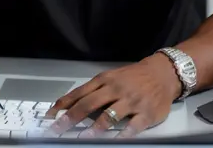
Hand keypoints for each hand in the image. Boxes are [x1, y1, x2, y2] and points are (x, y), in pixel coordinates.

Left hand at [46, 54, 181, 137]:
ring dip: (95, 127)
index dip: (64, 104)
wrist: (162, 73)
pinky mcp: (146, 113)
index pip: (80, 92)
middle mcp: (116, 89)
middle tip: (59, 128)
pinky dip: (124, 133)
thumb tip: (71, 106)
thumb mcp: (112, 78)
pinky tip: (116, 139)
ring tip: (84, 136)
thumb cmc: (133, 77)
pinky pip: (133, 126)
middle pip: (90, 103)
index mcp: (105, 80)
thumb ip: (95, 92)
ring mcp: (131, 101)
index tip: (50, 116)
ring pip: (110, 115)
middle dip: (72, 117)